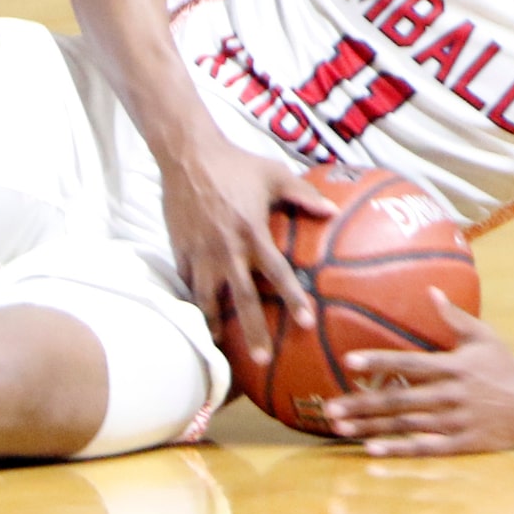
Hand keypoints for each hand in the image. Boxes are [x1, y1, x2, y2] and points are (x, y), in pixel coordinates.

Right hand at [160, 140, 335, 363]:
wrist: (188, 155)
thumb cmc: (235, 163)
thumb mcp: (274, 174)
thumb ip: (303, 195)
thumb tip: (332, 211)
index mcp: (253, 232)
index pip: (277, 273)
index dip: (293, 299)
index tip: (305, 322)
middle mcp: (227, 249)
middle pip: (243, 299)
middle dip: (254, 331)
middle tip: (265, 358)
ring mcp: (201, 252)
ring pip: (207, 298)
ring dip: (215, 324)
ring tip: (221, 345)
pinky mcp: (180, 250)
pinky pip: (188, 282)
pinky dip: (194, 299)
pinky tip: (200, 312)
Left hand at [325, 296, 513, 454]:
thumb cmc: (505, 367)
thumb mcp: (483, 337)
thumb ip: (454, 317)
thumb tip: (430, 290)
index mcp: (452, 367)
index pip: (408, 364)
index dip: (379, 362)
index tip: (350, 361)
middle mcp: (448, 396)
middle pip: (398, 400)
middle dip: (362, 403)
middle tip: (330, 407)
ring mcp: (453, 423)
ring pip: (404, 426)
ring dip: (371, 427)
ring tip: (340, 427)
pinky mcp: (458, 444)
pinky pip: (423, 450)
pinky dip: (397, 451)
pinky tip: (371, 451)